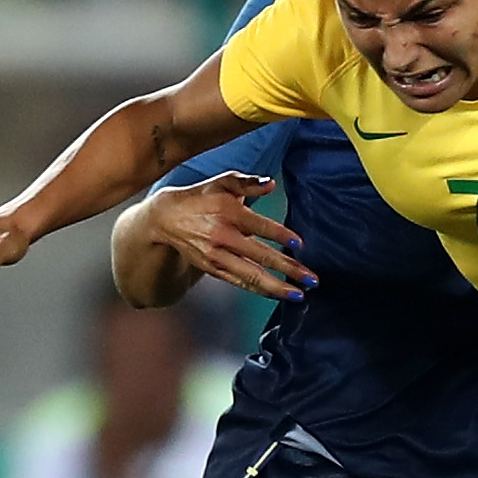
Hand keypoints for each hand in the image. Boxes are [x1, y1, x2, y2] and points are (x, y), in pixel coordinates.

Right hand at [143, 172, 315, 299]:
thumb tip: (270, 183)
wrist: (166, 218)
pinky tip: (278, 294)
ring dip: (277, 288)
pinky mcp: (212, 268)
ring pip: (250, 276)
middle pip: (259, 256)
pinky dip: (259, 290)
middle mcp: (222, 236)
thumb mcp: (222, 182)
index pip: (259, 226)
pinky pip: (239, 282)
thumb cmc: (201, 197)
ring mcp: (216, 255)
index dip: (280, 235)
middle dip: (288, 269)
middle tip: (311, 279)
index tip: (300, 244)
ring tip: (299, 295)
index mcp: (228, 212)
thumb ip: (248, 183)